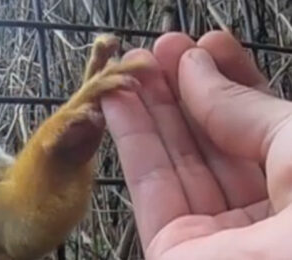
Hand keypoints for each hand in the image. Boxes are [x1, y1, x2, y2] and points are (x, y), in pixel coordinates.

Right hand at [101, 31, 291, 258]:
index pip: (265, 128)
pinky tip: (118, 101)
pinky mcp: (171, 252)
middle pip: (217, 140)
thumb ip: (246, 109)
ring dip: (150, 107)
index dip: (234, 83)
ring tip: (133, 64)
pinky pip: (148, 185)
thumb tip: (200, 64)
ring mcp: (217, 239)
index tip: (208, 43)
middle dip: (186, 89)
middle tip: (162, 47)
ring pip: (177, 159)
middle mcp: (266, 217)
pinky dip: (129, 139)